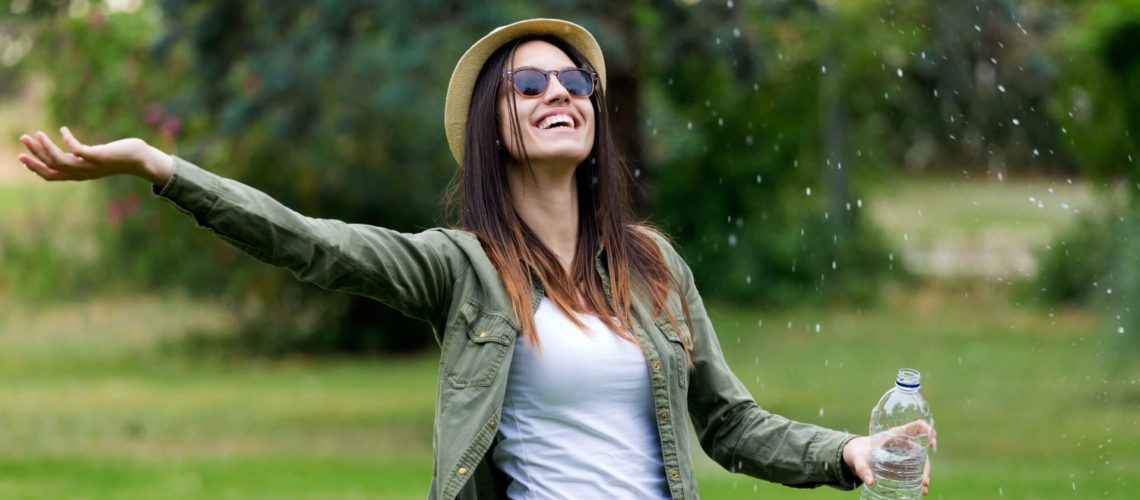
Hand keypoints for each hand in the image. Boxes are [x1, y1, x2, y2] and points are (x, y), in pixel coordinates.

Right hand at [18, 127, 172, 184]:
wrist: (143, 160)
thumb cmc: (120, 156)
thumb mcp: (96, 158)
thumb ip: (83, 156)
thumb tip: (71, 150)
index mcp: (80, 174)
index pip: (52, 176)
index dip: (36, 168)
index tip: (22, 157)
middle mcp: (84, 173)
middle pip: (52, 168)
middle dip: (34, 156)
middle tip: (23, 140)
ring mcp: (91, 166)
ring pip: (60, 161)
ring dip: (45, 148)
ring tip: (35, 133)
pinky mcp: (100, 157)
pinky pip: (78, 150)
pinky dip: (68, 140)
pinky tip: (63, 129)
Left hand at [843, 420, 936, 495]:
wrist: (855, 456)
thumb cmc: (858, 452)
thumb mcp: (858, 459)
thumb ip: (862, 468)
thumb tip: (870, 482)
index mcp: (896, 434)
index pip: (918, 426)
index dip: (928, 430)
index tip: (932, 443)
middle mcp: (904, 443)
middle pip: (922, 451)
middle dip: (927, 467)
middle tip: (924, 482)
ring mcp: (905, 454)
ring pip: (921, 463)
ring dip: (925, 476)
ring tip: (923, 489)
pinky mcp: (903, 464)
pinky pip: (916, 471)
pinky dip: (919, 480)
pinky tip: (920, 490)